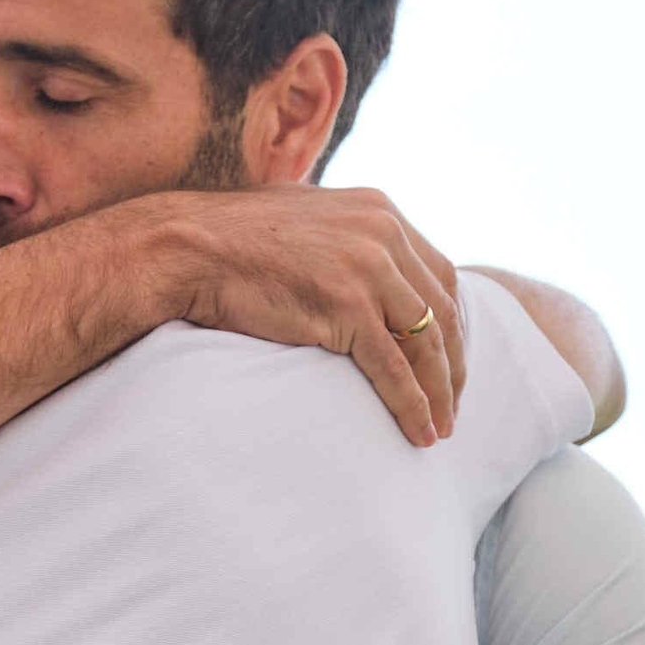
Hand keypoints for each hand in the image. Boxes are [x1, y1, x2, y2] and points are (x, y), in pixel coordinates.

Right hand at [169, 183, 463, 447]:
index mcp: (379, 211)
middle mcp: (384, 235)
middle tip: (452, 404)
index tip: (449, 361)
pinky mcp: (348, 309)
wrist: (190, 248)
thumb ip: (337, 236)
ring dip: (440, 392)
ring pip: (426, 343)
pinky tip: (420, 432)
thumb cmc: (229, 240)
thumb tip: (344, 263)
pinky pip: (395, 368)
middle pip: (443, 310)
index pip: (439, 274)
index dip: (451, 323)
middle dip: (454, 364)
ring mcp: (369, 271)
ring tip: (442, 429)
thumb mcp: (302, 220)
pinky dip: (413, 405)